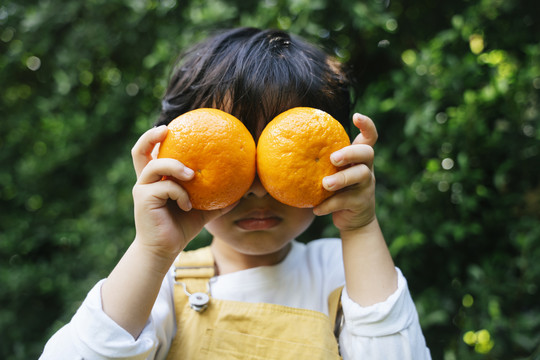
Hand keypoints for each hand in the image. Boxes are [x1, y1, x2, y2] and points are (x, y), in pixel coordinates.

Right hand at [131, 126, 233, 262]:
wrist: (164, 251)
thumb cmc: (181, 228)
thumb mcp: (202, 210)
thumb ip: (217, 198)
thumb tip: (242, 191)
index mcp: (156, 180)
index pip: (150, 153)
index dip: (156, 138)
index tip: (171, 128)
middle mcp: (146, 181)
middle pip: (139, 151)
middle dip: (150, 137)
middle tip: (167, 129)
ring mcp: (143, 190)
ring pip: (156, 166)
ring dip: (175, 167)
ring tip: (192, 175)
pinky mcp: (144, 200)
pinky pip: (166, 188)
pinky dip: (181, 194)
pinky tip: (189, 206)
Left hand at [313, 113, 377, 230]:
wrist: (353, 219)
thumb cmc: (336, 190)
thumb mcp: (330, 173)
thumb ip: (317, 161)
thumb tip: (279, 148)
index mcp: (358, 158)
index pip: (369, 137)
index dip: (367, 125)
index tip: (356, 116)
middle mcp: (367, 168)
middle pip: (367, 152)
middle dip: (351, 152)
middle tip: (333, 158)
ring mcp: (367, 186)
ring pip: (361, 175)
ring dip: (342, 178)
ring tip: (325, 184)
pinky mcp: (362, 203)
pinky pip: (346, 201)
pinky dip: (329, 204)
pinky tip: (316, 209)